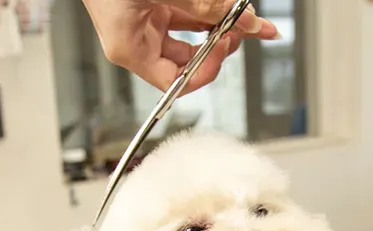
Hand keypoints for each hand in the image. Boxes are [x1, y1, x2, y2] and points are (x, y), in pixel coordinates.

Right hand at [82, 0, 278, 92]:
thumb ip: (204, 6)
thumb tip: (243, 21)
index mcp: (129, 48)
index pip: (174, 81)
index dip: (205, 70)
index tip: (225, 48)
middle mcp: (137, 38)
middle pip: (188, 57)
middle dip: (219, 44)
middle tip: (243, 28)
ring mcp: (145, 20)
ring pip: (192, 32)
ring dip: (218, 24)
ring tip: (243, 14)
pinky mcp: (152, 3)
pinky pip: (187, 13)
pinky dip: (208, 9)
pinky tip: (229, 6)